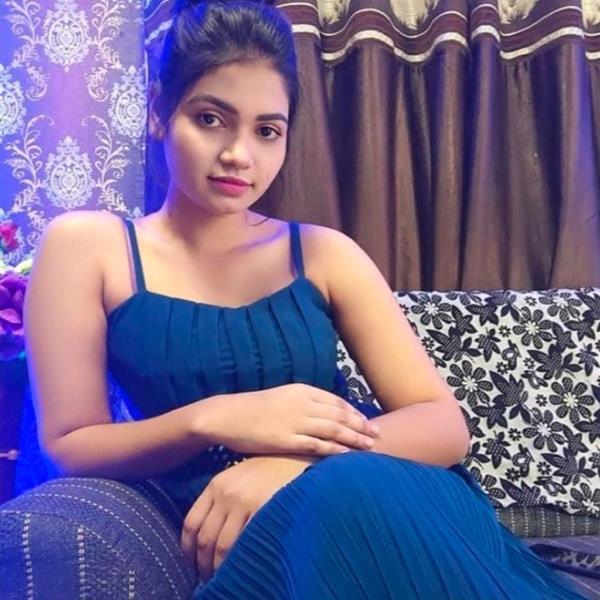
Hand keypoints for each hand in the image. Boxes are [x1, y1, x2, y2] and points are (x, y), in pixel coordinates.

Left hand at [181, 454, 314, 581]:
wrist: (294, 456)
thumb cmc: (268, 468)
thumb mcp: (238, 477)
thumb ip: (222, 499)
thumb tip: (208, 533)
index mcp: (216, 485)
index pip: (191, 523)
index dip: (188, 549)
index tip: (193, 563)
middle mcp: (226, 494)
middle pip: (205, 538)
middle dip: (203, 564)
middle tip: (208, 579)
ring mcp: (244, 502)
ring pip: (222, 546)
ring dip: (220, 568)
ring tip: (224, 579)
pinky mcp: (262, 509)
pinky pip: (245, 542)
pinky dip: (240, 559)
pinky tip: (243, 566)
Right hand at [199, 383, 379, 456]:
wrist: (226, 415)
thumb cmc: (252, 408)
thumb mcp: (281, 397)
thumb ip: (301, 403)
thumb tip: (320, 413)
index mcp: (301, 390)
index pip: (335, 400)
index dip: (354, 411)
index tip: (366, 420)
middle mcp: (302, 403)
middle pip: (340, 414)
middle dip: (361, 425)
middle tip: (378, 434)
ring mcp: (295, 421)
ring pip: (333, 429)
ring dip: (355, 438)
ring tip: (370, 446)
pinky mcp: (286, 439)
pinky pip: (317, 445)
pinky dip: (336, 450)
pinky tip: (348, 456)